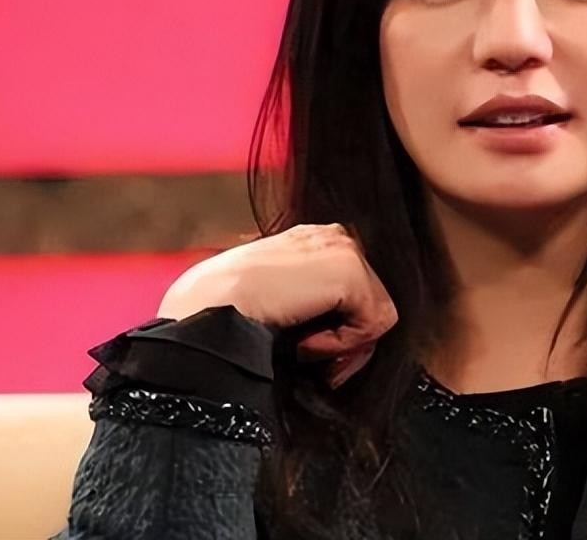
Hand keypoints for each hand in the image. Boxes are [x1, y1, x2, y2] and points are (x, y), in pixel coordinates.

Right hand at [157, 223, 397, 387]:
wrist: (211, 307)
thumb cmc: (230, 308)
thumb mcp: (278, 295)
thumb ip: (310, 299)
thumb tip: (347, 334)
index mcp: (314, 239)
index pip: (353, 292)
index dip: (335, 327)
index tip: (303, 345)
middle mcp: (335, 235)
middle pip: (371, 302)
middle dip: (344, 337)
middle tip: (306, 350)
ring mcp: (345, 249)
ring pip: (376, 316)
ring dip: (339, 341)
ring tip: (300, 341)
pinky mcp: (351, 272)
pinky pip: (372, 327)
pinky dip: (339, 345)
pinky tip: (303, 338)